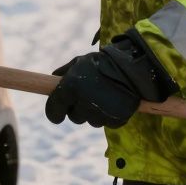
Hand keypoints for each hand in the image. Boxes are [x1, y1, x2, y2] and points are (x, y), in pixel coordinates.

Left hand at [45, 31, 177, 128]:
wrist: (133, 67)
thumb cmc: (103, 63)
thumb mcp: (80, 62)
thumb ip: (64, 72)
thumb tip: (53, 78)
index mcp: (70, 88)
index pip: (53, 110)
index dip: (54, 112)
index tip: (58, 113)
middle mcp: (82, 102)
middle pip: (74, 117)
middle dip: (78, 109)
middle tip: (88, 95)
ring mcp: (99, 113)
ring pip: (91, 120)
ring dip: (95, 112)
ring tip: (105, 95)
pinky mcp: (115, 120)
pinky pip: (107, 122)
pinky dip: (110, 115)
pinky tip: (115, 101)